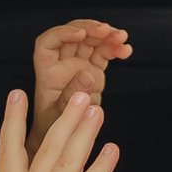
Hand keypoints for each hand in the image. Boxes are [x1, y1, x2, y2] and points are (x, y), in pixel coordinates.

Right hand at [0, 88, 118, 171]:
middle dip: (64, 118)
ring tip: (96, 109)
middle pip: (47, 147)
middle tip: (78, 95)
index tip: (15, 94)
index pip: (9, 150)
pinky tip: (111, 150)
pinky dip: (101, 167)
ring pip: (68, 161)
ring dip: (84, 132)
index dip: (12, 120)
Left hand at [29, 19, 130, 153]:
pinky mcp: (93, 72)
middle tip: (106, 31)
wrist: (62, 142)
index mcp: (46, 70)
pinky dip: (115, 49)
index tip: (80, 34)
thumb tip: (86, 74)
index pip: (49, 42)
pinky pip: (103, 54)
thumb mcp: (58, 116)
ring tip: (122, 38)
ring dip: (107, 36)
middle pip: (73, 36)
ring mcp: (77, 67)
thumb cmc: (52, 129)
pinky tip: (125, 50)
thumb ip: (70, 96)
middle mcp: (61, 64)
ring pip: (91, 42)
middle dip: (90, 29)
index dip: (63, 33)